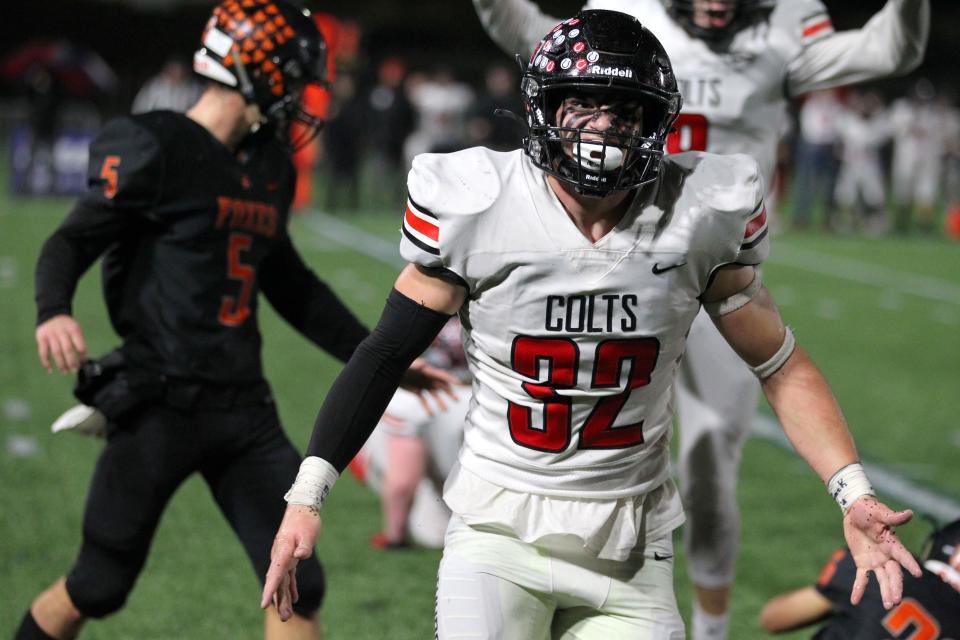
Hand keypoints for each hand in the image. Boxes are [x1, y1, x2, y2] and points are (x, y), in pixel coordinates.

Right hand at [36, 314, 86, 373]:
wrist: (52, 314)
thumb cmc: (67, 326)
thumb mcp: (76, 329)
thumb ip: (79, 341)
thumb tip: (84, 359)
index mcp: (74, 330)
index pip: (80, 345)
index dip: (82, 356)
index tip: (83, 363)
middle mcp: (62, 332)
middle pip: (68, 350)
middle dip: (72, 362)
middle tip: (74, 370)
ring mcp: (51, 335)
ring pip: (56, 352)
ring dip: (61, 364)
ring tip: (65, 372)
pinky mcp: (41, 339)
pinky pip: (43, 353)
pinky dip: (46, 363)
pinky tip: (50, 370)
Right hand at [261, 504, 321, 620]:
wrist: (303, 507)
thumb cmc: (306, 520)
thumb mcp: (308, 532)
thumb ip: (304, 546)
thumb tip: (301, 556)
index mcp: (283, 551)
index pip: (274, 574)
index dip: (270, 590)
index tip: (264, 605)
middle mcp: (280, 557)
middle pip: (277, 582)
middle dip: (279, 601)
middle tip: (285, 618)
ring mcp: (284, 558)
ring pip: (282, 581)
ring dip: (284, 598)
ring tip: (287, 616)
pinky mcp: (290, 557)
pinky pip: (288, 576)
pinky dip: (290, 587)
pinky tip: (294, 599)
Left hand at [400, 357, 459, 414]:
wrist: (390, 369)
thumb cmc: (400, 366)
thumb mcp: (408, 365)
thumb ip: (416, 364)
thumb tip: (424, 363)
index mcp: (427, 371)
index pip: (441, 375)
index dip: (451, 379)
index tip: (459, 383)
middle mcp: (427, 378)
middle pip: (441, 386)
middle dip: (450, 393)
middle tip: (457, 400)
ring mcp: (422, 385)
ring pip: (434, 395)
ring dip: (440, 402)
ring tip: (445, 410)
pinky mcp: (416, 390)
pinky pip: (424, 400)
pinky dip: (427, 407)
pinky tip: (431, 415)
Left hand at [843, 496, 921, 608]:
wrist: (854, 512)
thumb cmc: (870, 510)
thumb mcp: (880, 513)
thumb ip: (894, 517)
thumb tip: (909, 513)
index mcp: (893, 544)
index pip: (903, 556)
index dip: (910, 564)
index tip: (917, 574)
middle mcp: (887, 556)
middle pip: (894, 574)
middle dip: (896, 587)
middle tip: (896, 600)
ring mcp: (876, 561)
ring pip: (882, 579)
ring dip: (885, 592)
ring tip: (889, 605)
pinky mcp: (863, 563)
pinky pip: (862, 578)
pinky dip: (859, 589)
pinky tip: (855, 601)